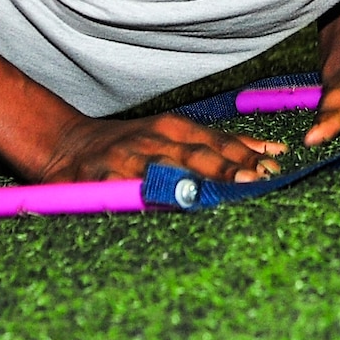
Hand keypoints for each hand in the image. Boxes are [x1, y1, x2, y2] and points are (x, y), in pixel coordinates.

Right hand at [36, 113, 285, 183]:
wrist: (67, 144)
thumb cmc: (131, 145)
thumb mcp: (172, 134)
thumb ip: (217, 145)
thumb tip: (270, 152)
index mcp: (170, 128)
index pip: (214, 140)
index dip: (243, 153)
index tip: (271, 166)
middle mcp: (150, 140)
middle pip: (194, 156)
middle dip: (225, 169)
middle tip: (253, 182)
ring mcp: (124, 159)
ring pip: (162, 173)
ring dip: (190, 186)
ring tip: (214, 199)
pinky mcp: (99, 180)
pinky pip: (124, 192)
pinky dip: (143, 200)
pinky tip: (160, 211)